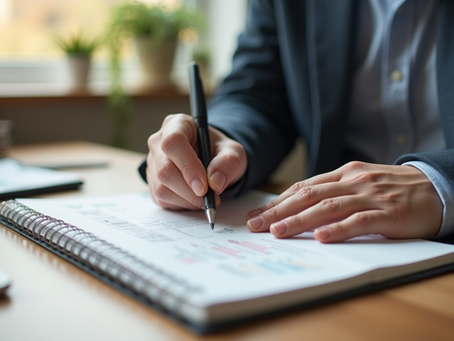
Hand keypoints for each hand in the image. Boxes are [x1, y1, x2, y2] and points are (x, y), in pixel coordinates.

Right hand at [146, 114, 246, 209]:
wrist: (213, 160)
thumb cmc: (219, 151)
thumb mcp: (233, 152)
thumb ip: (228, 163)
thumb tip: (215, 182)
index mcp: (177, 124)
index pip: (173, 142)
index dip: (188, 166)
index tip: (204, 186)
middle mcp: (159, 142)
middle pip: (165, 170)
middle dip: (189, 190)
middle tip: (211, 198)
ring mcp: (153, 163)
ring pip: (162, 188)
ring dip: (187, 200)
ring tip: (205, 197)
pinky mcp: (152, 182)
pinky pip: (162, 199)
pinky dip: (182, 204)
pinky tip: (194, 198)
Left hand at [246, 161, 442, 241]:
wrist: (435, 186)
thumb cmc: (391, 188)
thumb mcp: (359, 183)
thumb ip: (332, 192)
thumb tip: (297, 207)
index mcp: (344, 174)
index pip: (303, 187)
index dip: (277, 201)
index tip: (257, 215)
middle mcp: (353, 181)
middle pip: (309, 195)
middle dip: (279, 211)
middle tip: (256, 225)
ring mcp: (370, 195)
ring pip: (328, 206)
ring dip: (300, 220)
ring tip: (278, 232)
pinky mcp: (388, 213)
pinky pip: (359, 221)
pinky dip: (338, 229)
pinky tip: (321, 237)